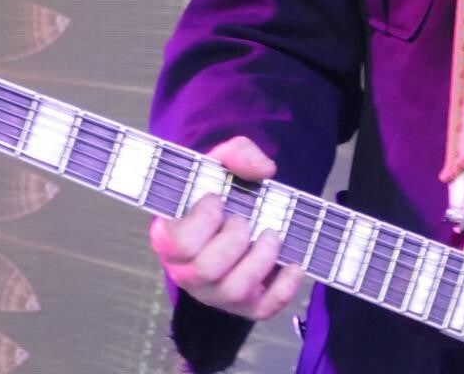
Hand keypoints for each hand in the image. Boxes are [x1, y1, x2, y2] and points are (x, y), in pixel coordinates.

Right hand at [148, 136, 306, 320]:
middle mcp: (187, 272)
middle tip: (244, 220)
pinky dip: (283, 288)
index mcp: (170, 239)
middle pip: (205, 271)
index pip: (177, 242)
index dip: (202, 220)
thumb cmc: (220, 192)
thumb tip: (262, 170)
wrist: (235, 214)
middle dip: (233, 239)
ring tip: (271, 236)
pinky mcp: (244, 305)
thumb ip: (237, 154)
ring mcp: (215, 293)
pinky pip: (262, 309)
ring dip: (260, 260)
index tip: (217, 200)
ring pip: (233, 291)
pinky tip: (293, 264)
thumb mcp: (222, 164)